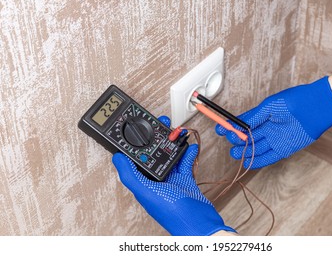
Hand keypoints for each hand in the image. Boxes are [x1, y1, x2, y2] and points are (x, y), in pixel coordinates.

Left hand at [112, 116, 234, 235]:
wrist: (199, 223)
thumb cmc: (172, 212)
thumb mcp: (146, 192)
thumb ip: (130, 175)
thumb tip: (116, 158)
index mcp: (144, 182)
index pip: (136, 159)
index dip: (136, 143)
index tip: (137, 128)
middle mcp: (156, 180)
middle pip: (154, 153)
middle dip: (156, 137)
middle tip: (160, 124)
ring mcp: (171, 180)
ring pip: (169, 155)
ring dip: (172, 143)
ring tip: (175, 132)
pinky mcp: (185, 180)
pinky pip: (185, 162)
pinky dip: (187, 153)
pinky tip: (188, 145)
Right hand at [216, 76, 331, 168]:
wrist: (315, 107)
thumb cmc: (294, 101)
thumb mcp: (268, 107)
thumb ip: (253, 117)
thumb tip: (237, 124)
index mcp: (263, 116)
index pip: (243, 124)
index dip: (231, 127)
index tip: (220, 129)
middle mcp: (268, 128)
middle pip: (248, 137)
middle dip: (236, 139)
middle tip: (229, 139)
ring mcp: (276, 138)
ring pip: (256, 148)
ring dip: (244, 151)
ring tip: (234, 153)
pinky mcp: (284, 148)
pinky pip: (268, 157)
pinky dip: (258, 160)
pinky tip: (247, 162)